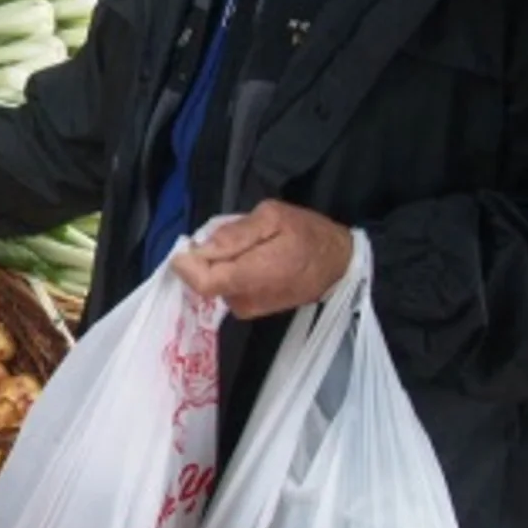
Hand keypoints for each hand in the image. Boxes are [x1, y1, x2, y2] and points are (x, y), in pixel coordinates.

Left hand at [169, 200, 351, 319]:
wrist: (340, 265)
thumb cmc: (309, 235)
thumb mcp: (273, 218)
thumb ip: (235, 234)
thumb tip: (202, 248)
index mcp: (252, 276)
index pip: (203, 282)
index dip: (187, 264)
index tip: (187, 245)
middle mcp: (245, 300)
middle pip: (205, 280)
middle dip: (208, 256)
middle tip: (231, 235)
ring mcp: (249, 308)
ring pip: (216, 282)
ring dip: (221, 262)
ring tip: (248, 244)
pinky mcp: (252, 309)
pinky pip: (228, 287)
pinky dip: (231, 270)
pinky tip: (252, 257)